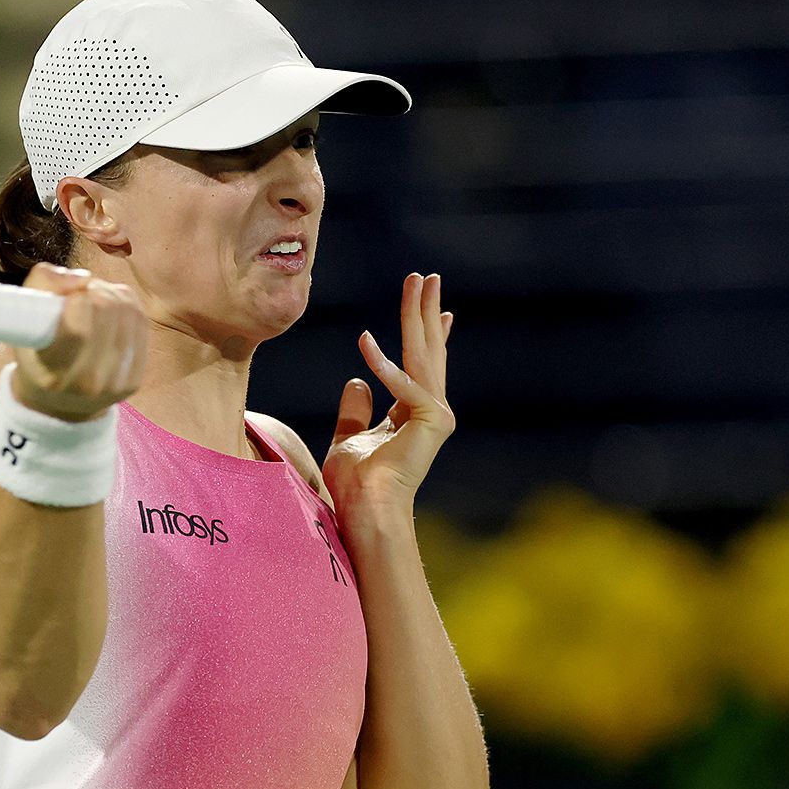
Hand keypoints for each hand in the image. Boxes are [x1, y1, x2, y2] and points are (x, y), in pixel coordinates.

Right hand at [12, 262, 147, 421]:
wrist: (60, 404)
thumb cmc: (37, 354)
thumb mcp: (21, 322)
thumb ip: (42, 284)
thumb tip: (82, 279)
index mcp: (53, 376)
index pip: (77, 329)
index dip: (75, 298)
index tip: (68, 295)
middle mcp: (88, 384)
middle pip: (106, 310)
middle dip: (93, 290)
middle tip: (80, 294)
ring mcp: (115, 383)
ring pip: (126, 312)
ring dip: (110, 294)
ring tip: (94, 300)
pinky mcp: (135, 379)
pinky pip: (140, 322)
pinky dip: (126, 305)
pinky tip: (112, 309)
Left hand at [323, 272, 454, 517]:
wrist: (366, 511)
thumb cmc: (356, 484)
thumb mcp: (349, 438)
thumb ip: (354, 411)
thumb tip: (355, 381)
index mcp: (413, 415)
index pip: (423, 366)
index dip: (429, 335)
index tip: (439, 309)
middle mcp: (430, 411)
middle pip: (427, 352)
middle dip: (426, 312)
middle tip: (427, 278)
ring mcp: (435, 415)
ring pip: (423, 355)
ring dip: (418, 317)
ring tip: (418, 283)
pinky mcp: (432, 421)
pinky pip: (405, 384)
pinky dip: (384, 364)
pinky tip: (365, 341)